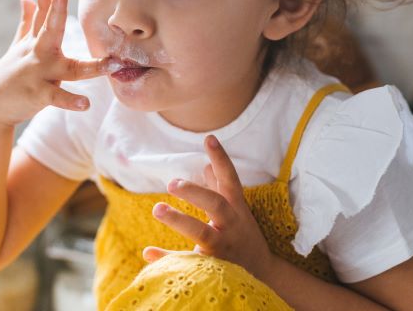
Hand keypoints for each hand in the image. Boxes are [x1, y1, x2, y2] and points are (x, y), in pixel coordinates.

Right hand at [0, 0, 114, 126]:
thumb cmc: (9, 75)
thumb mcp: (17, 45)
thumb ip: (27, 21)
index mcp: (35, 40)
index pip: (41, 9)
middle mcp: (38, 53)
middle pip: (50, 28)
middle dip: (56, 9)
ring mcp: (39, 74)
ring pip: (69, 68)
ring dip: (90, 67)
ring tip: (110, 64)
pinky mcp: (39, 95)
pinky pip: (59, 98)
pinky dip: (71, 101)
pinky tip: (86, 104)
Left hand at [143, 135, 276, 280]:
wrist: (264, 275)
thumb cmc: (243, 235)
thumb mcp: (236, 210)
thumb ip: (220, 188)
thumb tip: (206, 165)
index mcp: (237, 209)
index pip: (230, 180)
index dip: (221, 159)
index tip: (209, 138)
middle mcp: (232, 226)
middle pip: (216, 205)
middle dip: (195, 193)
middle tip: (172, 183)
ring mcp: (223, 249)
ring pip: (203, 234)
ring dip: (180, 220)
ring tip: (158, 208)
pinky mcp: (213, 268)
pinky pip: (188, 264)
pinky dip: (167, 258)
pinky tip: (148, 251)